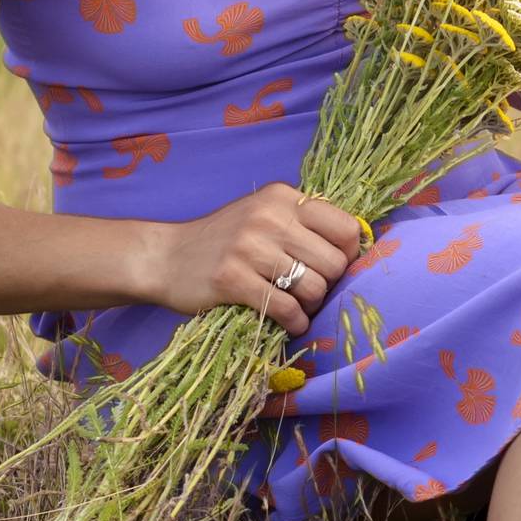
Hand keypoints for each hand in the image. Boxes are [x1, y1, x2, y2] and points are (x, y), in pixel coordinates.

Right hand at [139, 183, 364, 336]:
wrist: (164, 256)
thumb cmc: (224, 240)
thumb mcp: (264, 214)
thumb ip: (303, 224)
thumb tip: (356, 249)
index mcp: (283, 197)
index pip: (346, 228)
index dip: (348, 255)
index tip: (333, 268)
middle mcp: (269, 216)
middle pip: (334, 263)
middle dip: (329, 285)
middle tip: (311, 293)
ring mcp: (249, 247)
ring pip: (314, 288)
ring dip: (311, 306)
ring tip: (297, 307)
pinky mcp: (232, 278)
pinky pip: (286, 309)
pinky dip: (294, 323)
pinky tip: (288, 323)